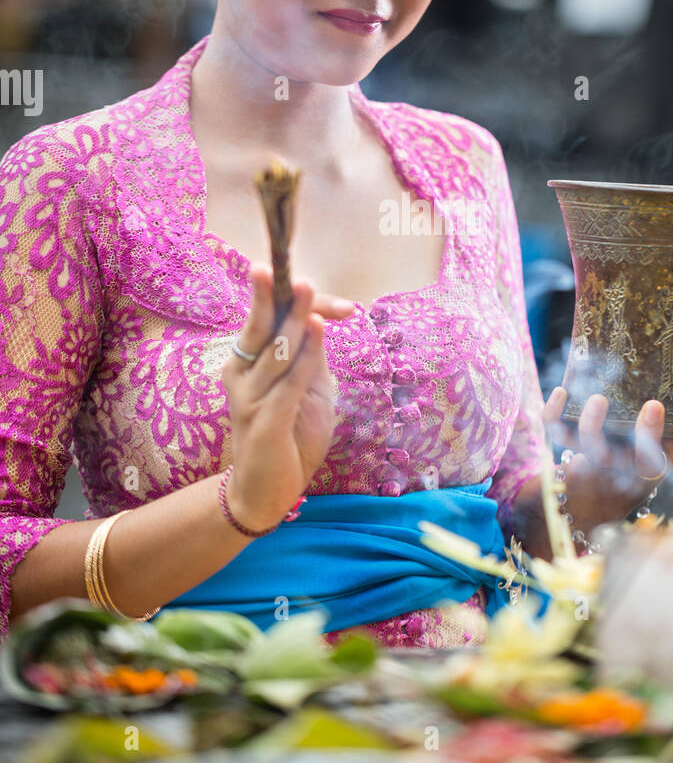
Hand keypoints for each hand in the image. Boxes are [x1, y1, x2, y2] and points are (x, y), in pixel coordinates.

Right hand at [220, 263, 354, 527]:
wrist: (266, 489)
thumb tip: (321, 316)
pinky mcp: (265, 423)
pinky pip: (288, 384)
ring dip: (294, 323)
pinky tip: (316, 335)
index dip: (298, 305)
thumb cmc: (287, 433)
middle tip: (287, 273)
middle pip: (258, 328)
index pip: (268, 321)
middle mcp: (240, 375)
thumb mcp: (306, 387)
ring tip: (308, 296)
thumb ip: (309, 354)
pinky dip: (304, 359)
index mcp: (246, 362)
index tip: (343, 306)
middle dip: (275, 298)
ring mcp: (249, 399)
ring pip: (275, 352)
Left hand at [542, 365, 672, 538]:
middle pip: (648, 463)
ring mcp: (605, 459)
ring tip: (598, 398)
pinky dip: (555, 414)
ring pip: (595, 451)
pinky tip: (560, 390)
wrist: (599, 487)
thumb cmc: (656, 444)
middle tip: (655, 406)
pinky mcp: (572, 449)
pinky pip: (559, 435)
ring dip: (594, 426)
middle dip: (650, 437)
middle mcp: (642, 464)